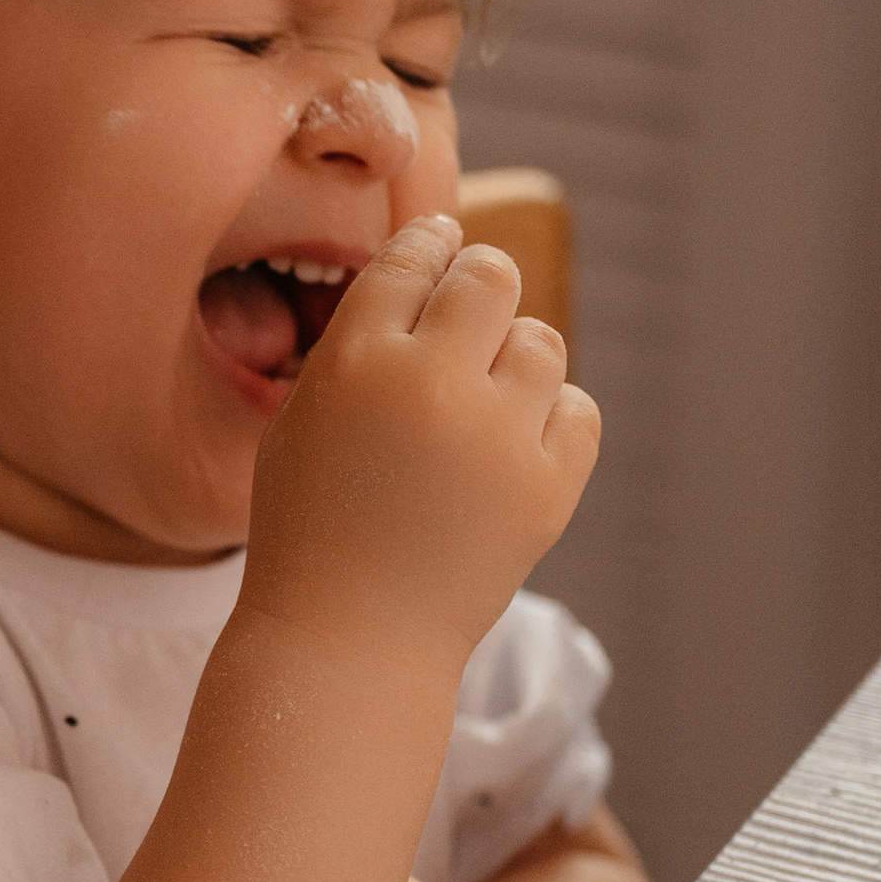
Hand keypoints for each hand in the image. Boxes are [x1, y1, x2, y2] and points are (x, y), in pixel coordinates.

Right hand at [243, 216, 598, 673]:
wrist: (349, 637)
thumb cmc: (312, 526)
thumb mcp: (302, 419)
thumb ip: (360, 345)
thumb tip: (433, 276)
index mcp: (357, 361)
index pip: (413, 258)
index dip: (431, 244)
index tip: (441, 246)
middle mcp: (433, 385)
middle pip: (492, 278)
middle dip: (481, 285)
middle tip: (470, 312)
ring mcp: (498, 438)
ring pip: (543, 342)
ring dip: (515, 357)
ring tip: (484, 399)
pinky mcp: (547, 489)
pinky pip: (578, 410)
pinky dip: (552, 418)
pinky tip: (514, 443)